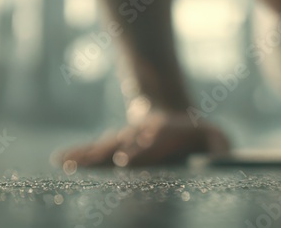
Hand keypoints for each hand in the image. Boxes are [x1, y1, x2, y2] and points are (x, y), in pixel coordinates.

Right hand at [55, 110, 230, 168]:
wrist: (173, 113)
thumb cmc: (199, 137)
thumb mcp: (216, 138)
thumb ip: (219, 147)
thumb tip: (221, 155)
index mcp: (167, 133)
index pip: (152, 142)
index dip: (140, 151)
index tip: (125, 160)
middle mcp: (142, 134)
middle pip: (122, 143)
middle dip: (107, 155)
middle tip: (87, 166)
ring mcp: (126, 137)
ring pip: (104, 146)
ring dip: (85, 155)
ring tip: (65, 163)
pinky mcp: (114, 144)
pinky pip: (95, 150)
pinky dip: (77, 155)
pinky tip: (60, 160)